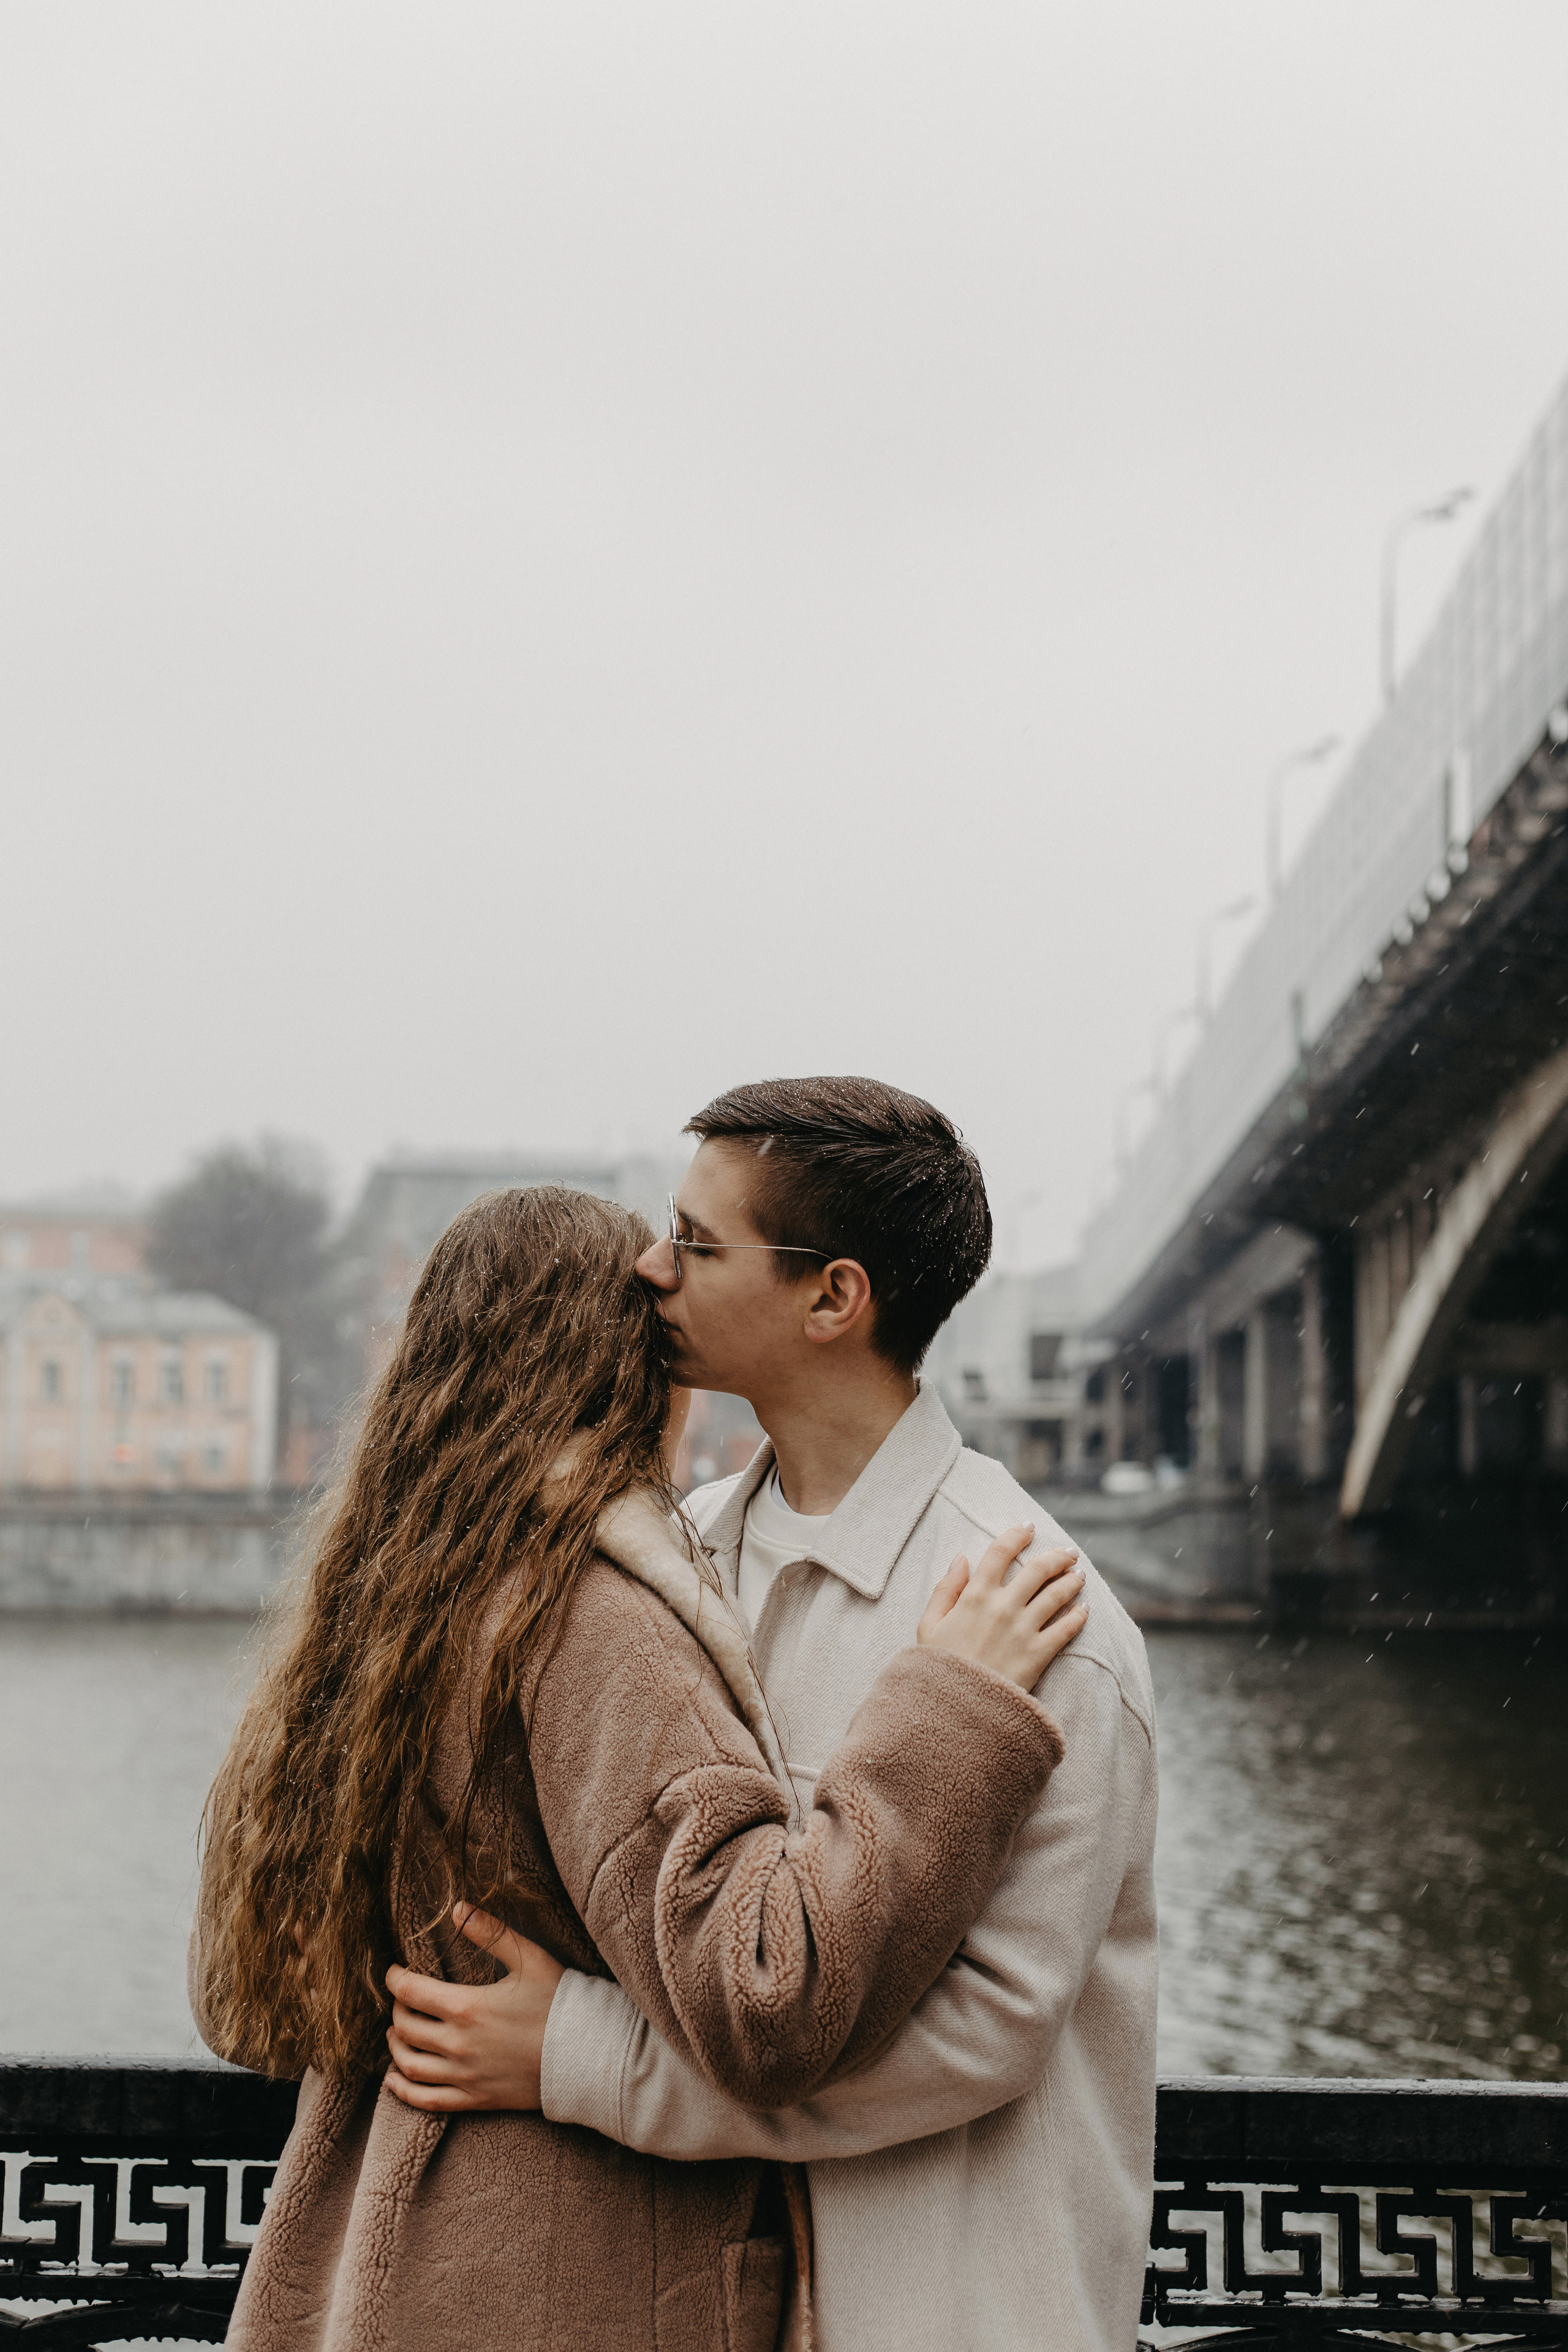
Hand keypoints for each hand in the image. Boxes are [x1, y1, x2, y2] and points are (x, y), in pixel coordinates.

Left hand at [382, 1903, 564, 2113]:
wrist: (586, 2054)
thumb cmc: (558, 2002)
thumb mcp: (528, 1957)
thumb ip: (490, 1931)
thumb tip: (457, 1908)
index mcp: (466, 2007)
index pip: (411, 1992)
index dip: (394, 1979)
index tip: (393, 1971)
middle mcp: (458, 2045)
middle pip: (406, 2028)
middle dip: (397, 2009)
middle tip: (402, 1998)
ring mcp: (465, 2075)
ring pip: (410, 2065)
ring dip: (396, 2047)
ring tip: (396, 2032)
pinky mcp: (475, 2099)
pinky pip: (427, 2101)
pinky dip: (403, 2091)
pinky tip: (393, 2080)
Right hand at [917, 1524, 1086, 1689]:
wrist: (953, 1711)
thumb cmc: (938, 1668)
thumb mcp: (928, 1624)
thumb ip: (945, 1588)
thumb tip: (962, 1558)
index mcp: (974, 1595)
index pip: (1000, 1552)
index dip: (1016, 1534)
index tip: (1028, 1528)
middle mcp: (1003, 1607)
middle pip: (1038, 1569)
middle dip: (1057, 1556)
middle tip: (1068, 1553)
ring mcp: (1023, 1630)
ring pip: (1057, 1594)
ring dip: (1071, 1581)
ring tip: (1079, 1575)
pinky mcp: (1039, 1655)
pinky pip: (1067, 1628)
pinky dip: (1079, 1615)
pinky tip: (1084, 1609)